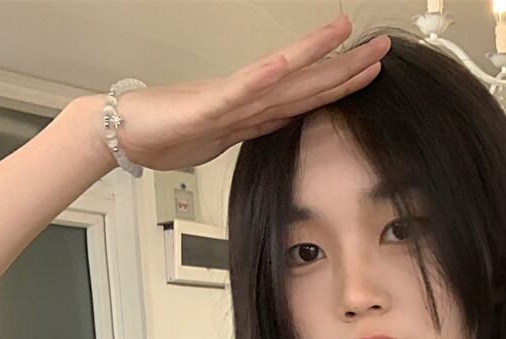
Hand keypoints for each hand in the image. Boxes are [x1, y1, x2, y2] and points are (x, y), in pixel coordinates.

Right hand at [91, 15, 389, 172]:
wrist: (124, 132)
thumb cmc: (165, 132)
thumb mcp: (223, 137)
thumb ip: (253, 128)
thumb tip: (282, 124)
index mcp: (253, 110)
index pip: (307, 96)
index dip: (341, 83)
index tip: (372, 69)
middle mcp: (247, 100)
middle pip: (305, 83)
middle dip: (346, 65)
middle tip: (382, 46)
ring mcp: (228, 100)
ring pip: (280, 78)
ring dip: (314, 57)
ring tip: (345, 34)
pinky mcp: (205, 106)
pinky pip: (238, 91)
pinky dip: (262, 77)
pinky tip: (284, 63)